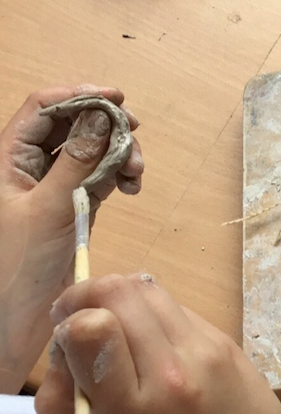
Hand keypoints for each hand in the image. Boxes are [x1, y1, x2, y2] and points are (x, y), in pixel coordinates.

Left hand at [0, 85, 142, 391]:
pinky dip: (119, 175)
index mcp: (7, 160)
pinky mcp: (72, 205)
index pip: (43, 109)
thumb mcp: (50, 208)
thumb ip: (77, 161)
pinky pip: (100, 176)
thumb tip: (99, 118)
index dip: (79, 96)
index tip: (115, 99)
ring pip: (91, 150)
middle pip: (72, 125)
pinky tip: (130, 187)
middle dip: (106, 126)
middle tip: (132, 134)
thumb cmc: (17, 268)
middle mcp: (28, 167)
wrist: (18, 316)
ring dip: (118, 153)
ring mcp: (52, 186)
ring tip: (135, 172)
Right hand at [36, 273, 280, 413]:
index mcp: (133, 411)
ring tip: (118, 332)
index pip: (90, 325)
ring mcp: (207, 351)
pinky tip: (156, 346)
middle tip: (82, 324)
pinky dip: (155, 315)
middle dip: (88, 298)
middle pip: (118, 291)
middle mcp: (172, 371)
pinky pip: (178, 308)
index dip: (69, 321)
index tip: (66, 337)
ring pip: (148, 288)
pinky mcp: (229, 342)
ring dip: (122, 300)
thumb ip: (67, 407)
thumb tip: (62, 347)